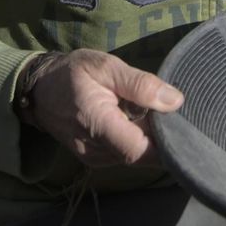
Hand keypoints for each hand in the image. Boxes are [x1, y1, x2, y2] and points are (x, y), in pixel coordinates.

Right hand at [24, 50, 184, 166]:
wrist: (39, 90)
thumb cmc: (73, 73)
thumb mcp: (105, 66)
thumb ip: (140, 84)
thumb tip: (175, 101)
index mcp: (96, 123)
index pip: (139, 150)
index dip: (167, 144)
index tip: (187, 126)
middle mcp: (94, 150)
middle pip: (142, 157)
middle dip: (164, 141)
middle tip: (182, 118)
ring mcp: (94, 158)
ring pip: (136, 159)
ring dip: (152, 141)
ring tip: (163, 116)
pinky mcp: (96, 159)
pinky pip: (126, 155)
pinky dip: (140, 142)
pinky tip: (146, 123)